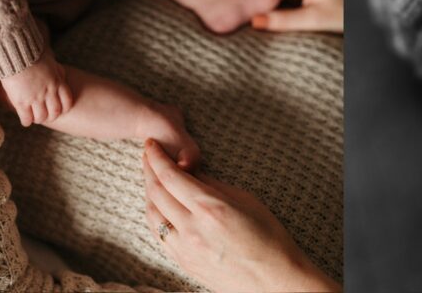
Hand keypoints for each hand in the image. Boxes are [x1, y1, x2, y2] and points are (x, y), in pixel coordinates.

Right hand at [0, 49, 73, 126]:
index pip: (67, 101)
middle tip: (45, 115)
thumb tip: (61, 73)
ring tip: (33, 117)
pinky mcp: (21, 102)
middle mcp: (49, 91)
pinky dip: (27, 121)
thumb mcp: (51, 61)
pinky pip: (27, 119)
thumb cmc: (32, 54)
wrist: (17, 54)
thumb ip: (57, 70)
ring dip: (38, 119)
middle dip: (51, 116)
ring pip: (41, 117)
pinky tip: (25, 119)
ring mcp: (35, 98)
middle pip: (55, 112)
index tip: (59, 109)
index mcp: (57, 81)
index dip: (63, 108)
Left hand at [142, 138, 339, 291]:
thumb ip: (213, 185)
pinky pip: (160, 235)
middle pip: (157, 193)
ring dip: (148, 192)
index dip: (157, 157)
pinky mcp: (184, 264)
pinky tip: (158, 206)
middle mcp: (191, 229)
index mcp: (209, 208)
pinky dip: (155, 216)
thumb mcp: (245, 199)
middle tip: (148, 153)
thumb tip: (192, 172)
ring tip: (151, 176)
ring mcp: (185, 250)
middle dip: (149, 169)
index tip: (151, 144)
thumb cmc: (268, 236)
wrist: (273, 280)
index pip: (171, 176)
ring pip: (153, 216)